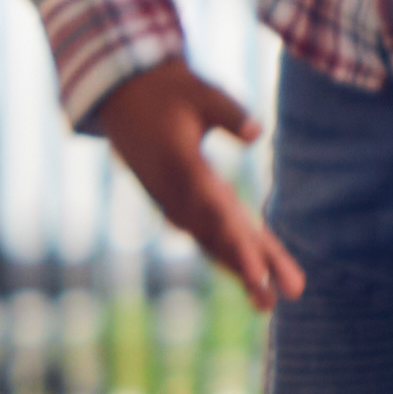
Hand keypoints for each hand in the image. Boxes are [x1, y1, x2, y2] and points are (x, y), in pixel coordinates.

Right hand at [90, 60, 301, 306]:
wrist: (120, 96)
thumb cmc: (166, 90)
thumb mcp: (198, 90)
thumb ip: (229, 113)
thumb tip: (256, 134)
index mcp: (180, 166)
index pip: (215, 212)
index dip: (238, 246)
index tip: (260, 275)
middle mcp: (173, 193)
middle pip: (216, 236)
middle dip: (246, 269)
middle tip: (272, 303)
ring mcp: (170, 201)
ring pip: (209, 241)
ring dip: (238, 270)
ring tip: (268, 303)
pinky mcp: (172, 203)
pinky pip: (202, 234)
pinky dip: (224, 255)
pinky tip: (247, 276)